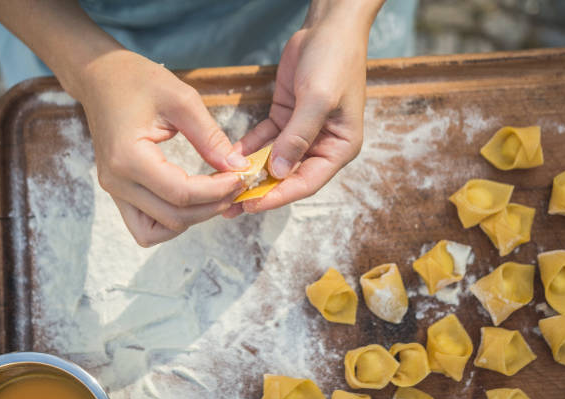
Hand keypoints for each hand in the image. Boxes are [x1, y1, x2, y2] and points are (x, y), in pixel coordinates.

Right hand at [79, 50, 248, 245]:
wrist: (100, 78)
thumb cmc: (137, 80)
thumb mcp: (181, 100)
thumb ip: (210, 137)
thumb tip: (237, 167)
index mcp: (128, 157)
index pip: (181, 193)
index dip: (217, 191)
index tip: (241, 176)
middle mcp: (117, 181)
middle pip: (174, 217)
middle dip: (211, 206)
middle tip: (236, 185)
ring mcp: (114, 190)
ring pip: (158, 231)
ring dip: (192, 219)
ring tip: (215, 195)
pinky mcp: (119, 192)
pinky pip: (145, 226)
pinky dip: (171, 222)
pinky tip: (192, 200)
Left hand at [224, 3, 378, 217]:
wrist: (328, 28)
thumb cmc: (334, 62)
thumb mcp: (318, 100)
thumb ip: (298, 137)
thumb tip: (277, 171)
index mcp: (339, 148)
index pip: (306, 182)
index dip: (278, 196)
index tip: (251, 204)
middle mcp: (322, 145)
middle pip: (288, 176)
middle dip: (260, 189)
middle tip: (230, 205)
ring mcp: (302, 133)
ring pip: (274, 160)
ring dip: (251, 173)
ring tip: (224, 188)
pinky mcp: (286, 118)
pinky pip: (264, 139)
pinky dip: (248, 148)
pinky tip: (228, 157)